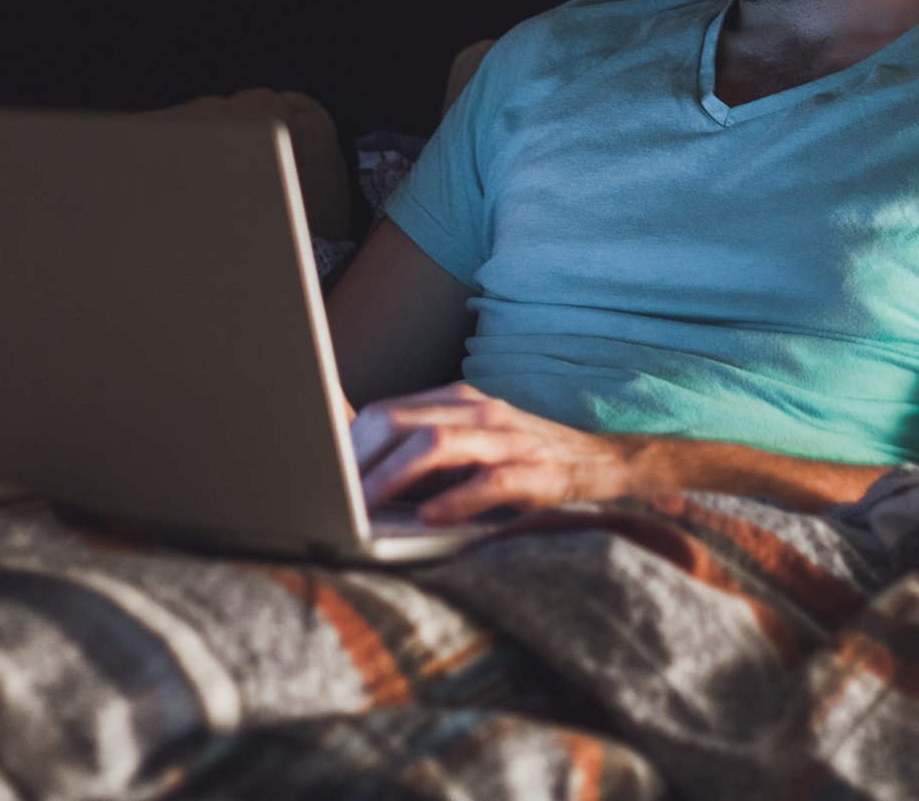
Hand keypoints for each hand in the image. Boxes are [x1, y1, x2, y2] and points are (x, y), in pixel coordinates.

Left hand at [350, 382, 640, 524]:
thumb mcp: (468, 443)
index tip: (317, 473)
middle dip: (358, 461)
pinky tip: (428, 518)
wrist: (602, 461)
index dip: (347, 444)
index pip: (386, 412)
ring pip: (435, 445)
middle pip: (399, 422)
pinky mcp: (536, 472)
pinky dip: (455, 499)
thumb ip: (422, 450)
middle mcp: (477, 410)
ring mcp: (507, 438)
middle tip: (331, 498)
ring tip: (363, 507)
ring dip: (391, 478)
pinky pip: (489, 481)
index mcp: (456, 401)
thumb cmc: (522, 458)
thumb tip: (356, 471)